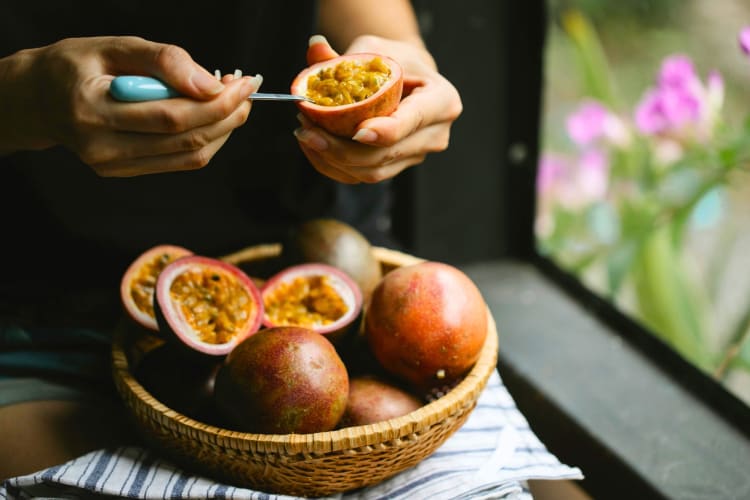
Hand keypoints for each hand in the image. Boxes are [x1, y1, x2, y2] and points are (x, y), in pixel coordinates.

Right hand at [1, 36, 260, 175]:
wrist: (40, 99)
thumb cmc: (77, 66)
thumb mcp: (114, 46)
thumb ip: (163, 60)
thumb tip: (211, 84)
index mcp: (93, 110)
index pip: (171, 116)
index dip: (216, 102)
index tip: (243, 82)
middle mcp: (102, 147)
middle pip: (186, 140)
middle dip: (227, 115)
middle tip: (246, 90)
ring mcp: (113, 166)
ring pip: (189, 157)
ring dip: (222, 130)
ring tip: (234, 102)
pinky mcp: (124, 173)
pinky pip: (179, 162)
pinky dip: (206, 141)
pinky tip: (213, 118)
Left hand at [293, 35, 462, 183]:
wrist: (406, 78)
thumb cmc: (395, 61)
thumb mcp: (374, 49)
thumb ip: (345, 55)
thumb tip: (315, 47)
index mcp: (442, 102)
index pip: (412, 122)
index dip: (385, 131)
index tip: (357, 132)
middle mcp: (435, 135)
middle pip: (387, 154)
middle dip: (342, 148)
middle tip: (307, 129)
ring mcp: (416, 156)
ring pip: (372, 172)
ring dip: (333, 159)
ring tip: (305, 133)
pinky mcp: (397, 168)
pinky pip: (362, 177)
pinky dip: (333, 166)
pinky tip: (313, 147)